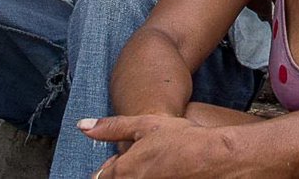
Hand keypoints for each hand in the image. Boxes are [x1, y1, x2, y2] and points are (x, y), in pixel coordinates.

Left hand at [81, 115, 226, 177]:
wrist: (216, 157)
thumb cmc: (182, 139)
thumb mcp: (145, 125)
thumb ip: (111, 127)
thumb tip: (82, 126)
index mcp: (122, 172)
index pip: (101, 177)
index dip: (113, 166)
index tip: (128, 158)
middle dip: (125, 173)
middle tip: (149, 164)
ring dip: (142, 176)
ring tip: (161, 167)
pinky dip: (157, 178)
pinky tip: (171, 173)